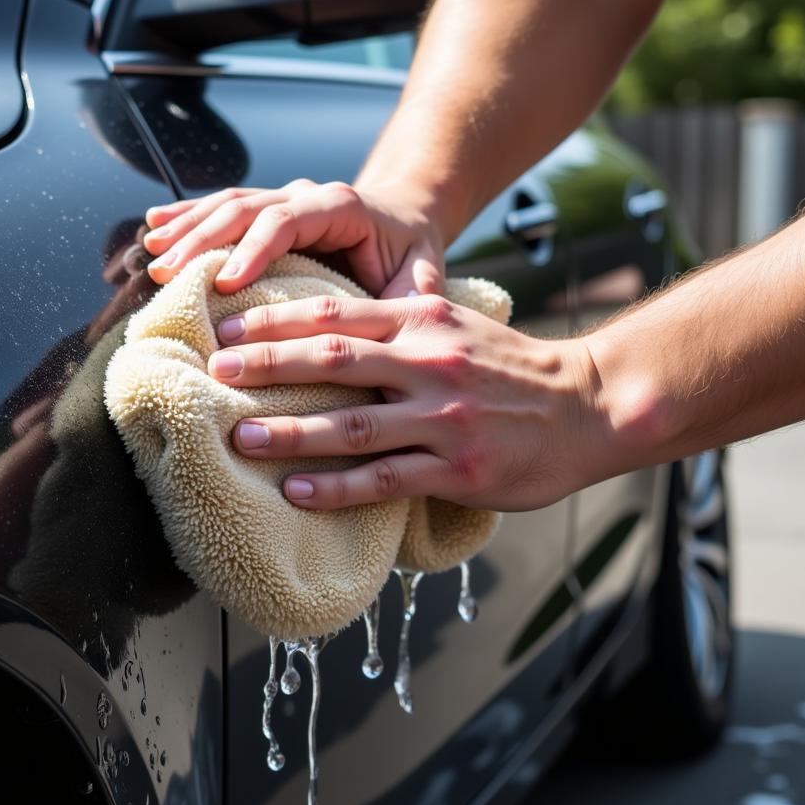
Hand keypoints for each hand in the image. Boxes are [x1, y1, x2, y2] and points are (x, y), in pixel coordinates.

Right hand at [143, 179, 445, 298]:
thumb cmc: (411, 253)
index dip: (253, 250)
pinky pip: (221, 210)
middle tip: (167, 272)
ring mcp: (282, 200)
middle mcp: (305, 196)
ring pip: (226, 205)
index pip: (287, 221)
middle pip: (244, 208)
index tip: (224, 283)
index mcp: (340, 206)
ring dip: (187, 229)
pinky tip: (154, 228)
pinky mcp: (266, 214)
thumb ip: (416, 294)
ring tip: (151, 255)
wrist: (404, 219)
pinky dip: (186, 218)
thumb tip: (407, 326)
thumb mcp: (423, 273)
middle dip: (203, 239)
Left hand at [206, 294, 599, 511]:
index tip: (227, 324)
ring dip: (289, 432)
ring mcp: (443, 418)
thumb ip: (400, 325)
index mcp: (425, 321)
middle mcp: (429, 363)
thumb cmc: (512, 368)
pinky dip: (337, 486)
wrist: (587, 404)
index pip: (336, 313)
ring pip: (351, 425)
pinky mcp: (457, 468)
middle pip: (333, 361)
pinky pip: (385, 478)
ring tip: (239, 438)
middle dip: (266, 365)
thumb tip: (330, 332)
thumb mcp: (458, 326)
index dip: (275, 318)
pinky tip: (297, 492)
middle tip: (216, 371)